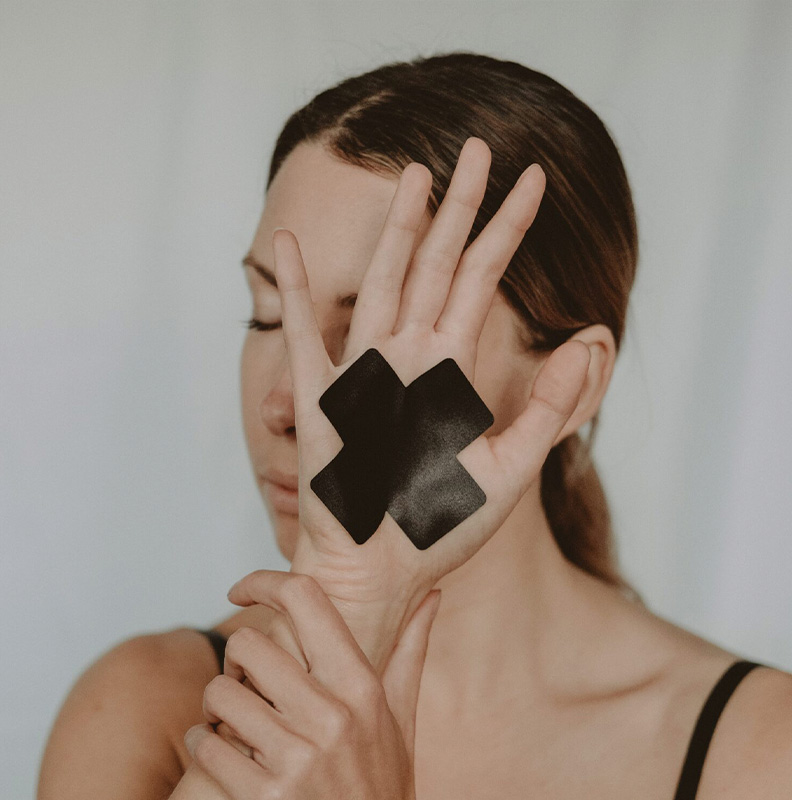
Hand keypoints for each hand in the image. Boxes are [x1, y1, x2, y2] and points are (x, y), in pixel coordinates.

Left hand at [184, 571, 460, 799]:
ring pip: (219, 695)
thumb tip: (433, 597)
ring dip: (215, 708)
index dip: (264, 581)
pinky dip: (202, 746)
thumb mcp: (404, 724)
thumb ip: (411, 653)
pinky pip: (207, 748)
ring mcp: (299, 762)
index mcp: (363, 688)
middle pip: (247, 645)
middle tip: (244, 683)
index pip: (305, 600)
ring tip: (233, 723)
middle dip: (235, 663)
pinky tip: (219, 754)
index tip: (241, 588)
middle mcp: (334, 718)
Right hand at [272, 136, 589, 657]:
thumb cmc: (440, 531)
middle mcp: (408, 360)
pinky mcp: (320, 401)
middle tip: (478, 146)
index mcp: (449, 371)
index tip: (534, 181)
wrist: (382, 575)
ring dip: (397, 229)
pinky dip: (295, 293)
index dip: (507, 230)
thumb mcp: (509, 470)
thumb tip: (591, 343)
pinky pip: (305, 336)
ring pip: (382, 282)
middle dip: (459, 206)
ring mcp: (364, 375)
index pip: (482, 281)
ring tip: (415, 175)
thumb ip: (549, 408)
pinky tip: (287, 248)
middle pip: (436, 263)